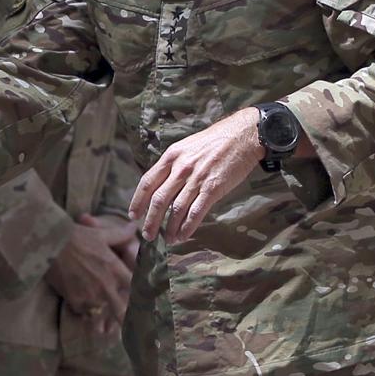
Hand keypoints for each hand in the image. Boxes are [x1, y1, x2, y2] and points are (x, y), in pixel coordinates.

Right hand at [45, 216, 136, 335]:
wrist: (50, 243)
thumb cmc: (77, 236)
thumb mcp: (101, 234)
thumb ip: (120, 235)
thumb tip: (134, 226)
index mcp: (115, 269)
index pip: (135, 289)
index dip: (137, 296)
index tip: (136, 301)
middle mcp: (106, 285)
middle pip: (122, 311)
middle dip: (123, 315)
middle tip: (120, 319)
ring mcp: (91, 295)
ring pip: (102, 312)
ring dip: (100, 311)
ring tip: (97, 314)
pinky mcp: (75, 301)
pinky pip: (83, 312)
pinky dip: (82, 309)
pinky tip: (78, 302)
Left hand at [129, 107, 261, 244]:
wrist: (241, 136)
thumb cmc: (214, 141)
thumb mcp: (186, 147)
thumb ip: (173, 165)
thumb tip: (162, 185)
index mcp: (171, 157)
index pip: (147, 182)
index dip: (138, 201)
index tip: (133, 215)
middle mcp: (180, 168)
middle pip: (158, 199)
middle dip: (151, 220)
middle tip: (147, 234)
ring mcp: (196, 179)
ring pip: (176, 209)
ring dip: (170, 227)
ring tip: (167, 239)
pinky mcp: (213, 189)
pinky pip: (196, 212)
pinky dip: (187, 227)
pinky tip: (183, 236)